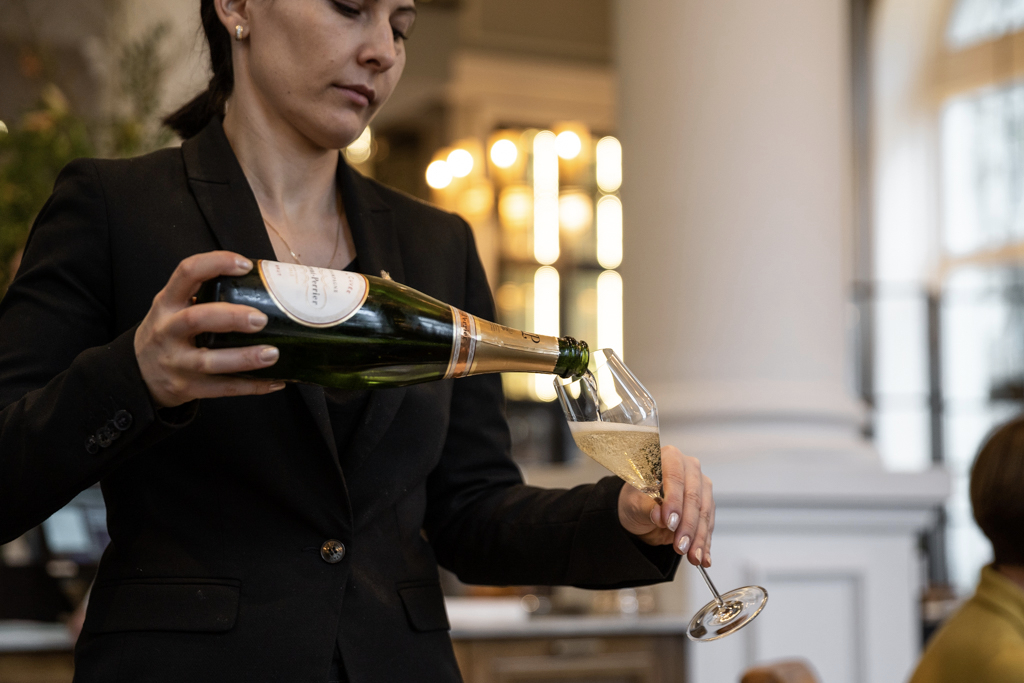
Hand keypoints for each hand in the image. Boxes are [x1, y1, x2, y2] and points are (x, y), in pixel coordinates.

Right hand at [134, 251, 285, 407]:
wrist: (139, 374)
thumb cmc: (168, 332)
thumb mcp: (173, 308)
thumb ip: (204, 294)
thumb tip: (261, 284)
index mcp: (167, 302)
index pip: (186, 272)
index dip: (216, 263)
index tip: (245, 265)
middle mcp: (167, 330)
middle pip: (195, 319)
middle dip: (231, 318)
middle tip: (261, 319)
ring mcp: (175, 362)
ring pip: (209, 362)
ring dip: (244, 358)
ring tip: (273, 354)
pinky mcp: (185, 388)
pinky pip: (222, 389)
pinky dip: (251, 386)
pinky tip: (275, 381)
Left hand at [617, 445, 713, 567]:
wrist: (639, 512)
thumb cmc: (635, 500)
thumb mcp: (634, 503)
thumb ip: (647, 506)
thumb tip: (659, 514)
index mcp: (668, 457)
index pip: (675, 477)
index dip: (674, 500)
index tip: (669, 522)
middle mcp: (688, 468)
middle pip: (693, 497)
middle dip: (687, 525)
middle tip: (680, 545)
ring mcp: (700, 486)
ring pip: (704, 513)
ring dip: (698, 537)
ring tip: (691, 556)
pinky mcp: (707, 505)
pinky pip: (708, 525)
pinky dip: (704, 543)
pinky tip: (702, 557)